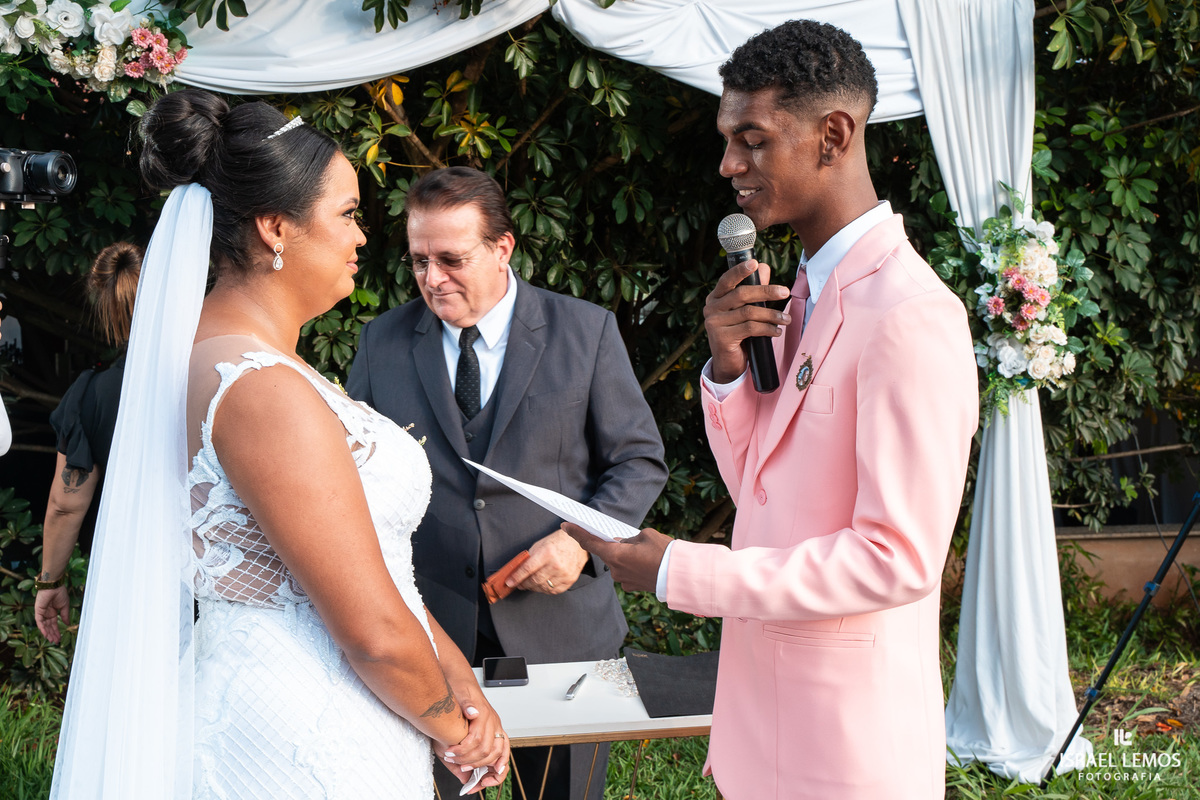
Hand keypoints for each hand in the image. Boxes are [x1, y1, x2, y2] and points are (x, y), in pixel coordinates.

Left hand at [34, 586, 69, 643]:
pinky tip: (46, 634)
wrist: (54, 585)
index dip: (56, 631)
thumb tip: (67, 624)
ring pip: (44, 626)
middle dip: (52, 634)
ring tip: (52, 640)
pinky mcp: (38, 611)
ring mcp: (41, 613)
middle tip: (56, 641)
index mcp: (53, 612)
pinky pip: (39, 621)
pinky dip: (42, 628)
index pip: (54, 624)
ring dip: (47, 633)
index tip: (59, 638)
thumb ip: (65, 615)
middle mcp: (46, 613)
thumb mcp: (65, 606)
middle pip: (49, 626)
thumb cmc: (60, 593)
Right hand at [440, 695, 509, 791]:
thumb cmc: (456, 711)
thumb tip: (466, 779)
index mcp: (494, 731)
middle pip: (492, 752)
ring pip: (484, 743)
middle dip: (475, 764)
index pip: (504, 754)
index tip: (487, 781)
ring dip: (466, 754)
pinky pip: (474, 730)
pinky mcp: (477, 707)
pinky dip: (463, 743)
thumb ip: (463, 759)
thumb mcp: (459, 740)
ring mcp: (487, 715)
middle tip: (460, 766)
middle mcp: (494, 723)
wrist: (454, 682)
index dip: (498, 770)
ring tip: (452, 756)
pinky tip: (452, 747)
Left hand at [507, 528, 588, 594]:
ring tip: (530, 583)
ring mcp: (564, 574)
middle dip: (524, 584)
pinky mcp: (569, 580)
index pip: (527, 569)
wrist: (577, 543)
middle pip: (534, 581)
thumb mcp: (540, 545)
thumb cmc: (556, 542)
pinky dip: (545, 589)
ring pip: (543, 588)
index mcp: (547, 553)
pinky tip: (542, 584)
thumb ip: (529, 559)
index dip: (516, 577)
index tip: (509, 583)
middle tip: (519, 584)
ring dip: (534, 587)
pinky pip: (553, 591)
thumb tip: (516, 572)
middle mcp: (556, 564)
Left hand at [561, 523, 671, 592]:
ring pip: (617, 563)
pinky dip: (631, 565)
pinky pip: (626, 572)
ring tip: (642, 551)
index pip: (589, 542)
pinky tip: (645, 561)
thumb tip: (624, 544)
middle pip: (606, 553)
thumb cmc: (664, 552)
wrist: (680, 575)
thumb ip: (629, 539)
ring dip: (623, 556)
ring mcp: (623, 581)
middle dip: (612, 545)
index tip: (565, 526)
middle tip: (623, 537)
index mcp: (615, 555)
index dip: (576, 533)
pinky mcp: (632, 587)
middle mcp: (615, 570)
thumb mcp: (645, 535)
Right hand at [703, 259, 790, 383]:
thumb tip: (763, 266)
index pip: (727, 280)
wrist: (728, 363)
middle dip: (766, 292)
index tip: (755, 263)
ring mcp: (714, 323)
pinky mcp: (722, 338)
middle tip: (785, 292)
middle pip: (741, 294)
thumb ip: (753, 289)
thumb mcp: (745, 310)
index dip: (740, 271)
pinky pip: (750, 328)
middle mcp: (711, 308)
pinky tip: (777, 331)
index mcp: (715, 298)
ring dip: (771, 315)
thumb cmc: (738, 333)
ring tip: (786, 319)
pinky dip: (767, 329)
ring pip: (749, 313)